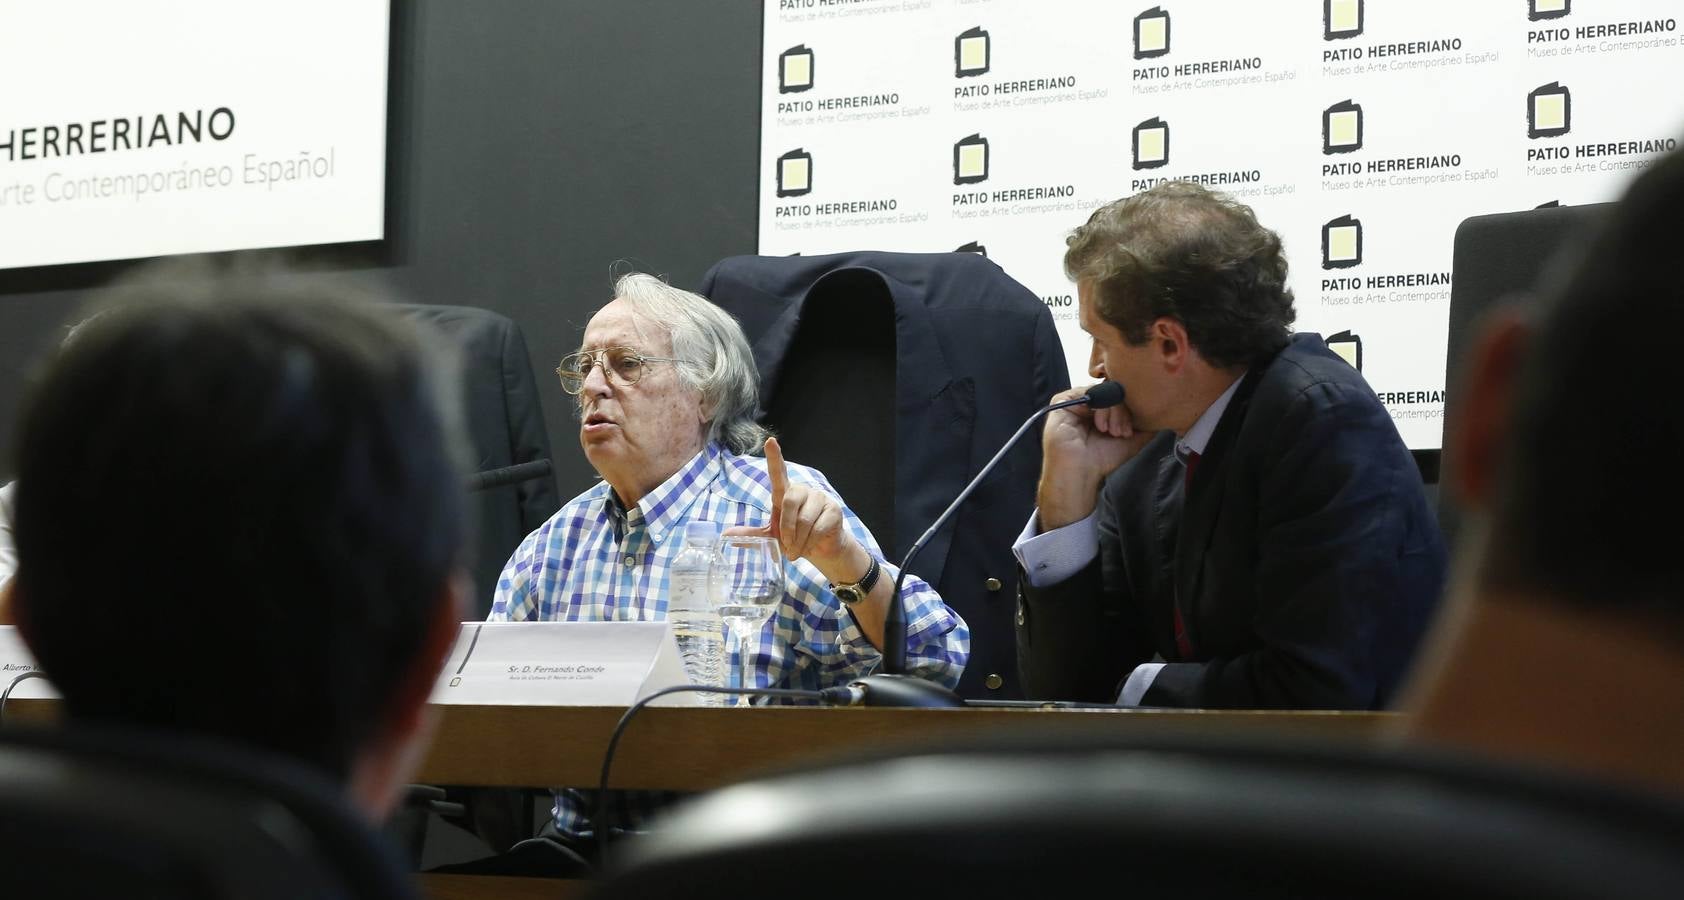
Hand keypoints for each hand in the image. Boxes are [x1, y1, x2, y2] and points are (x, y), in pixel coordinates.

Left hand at [725, 437, 868, 583]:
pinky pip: (818, 529)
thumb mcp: (771, 537)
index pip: (778, 473)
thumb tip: (726, 534)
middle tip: (787, 547)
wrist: (821, 548)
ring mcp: (820, 498)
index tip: (770, 442)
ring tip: (797, 550)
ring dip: (798, 541)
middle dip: (786, 528)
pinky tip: (811, 546)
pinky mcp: (833, 510)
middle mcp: (802, 491)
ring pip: (804, 520)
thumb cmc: (795, 538)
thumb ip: (752, 534)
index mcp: (785, 494)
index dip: (774, 457)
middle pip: (790, 501)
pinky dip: (810, 543)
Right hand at [1037, 384, 1155, 529]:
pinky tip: (1100, 426)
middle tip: (1121, 433)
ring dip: (1112, 412)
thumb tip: (1164, 413)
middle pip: (1112, 392)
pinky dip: (1099, 408)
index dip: (1128, 409)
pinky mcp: (1062, 401)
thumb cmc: (1102, 459)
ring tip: (1111, 432)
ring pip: (1103, 391)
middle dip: (1122, 412)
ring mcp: (1075, 401)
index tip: (1129, 432)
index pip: (1120, 396)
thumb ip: (1146, 426)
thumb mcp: (1132, 440)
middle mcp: (1089, 403)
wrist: (1080, 472)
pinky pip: (1087, 392)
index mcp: (1102, 410)